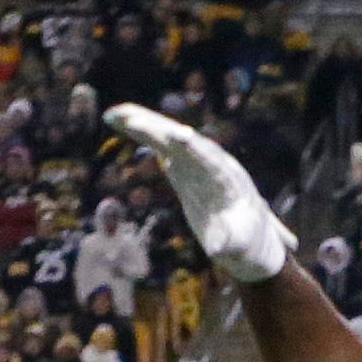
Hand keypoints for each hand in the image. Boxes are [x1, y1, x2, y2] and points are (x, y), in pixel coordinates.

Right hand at [106, 103, 291, 284]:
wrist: (248, 237)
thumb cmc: (247, 243)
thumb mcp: (242, 247)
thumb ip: (232, 242)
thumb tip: (219, 248)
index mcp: (228, 181)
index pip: (210, 160)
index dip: (194, 148)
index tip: (179, 135)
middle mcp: (212, 163)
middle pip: (184, 141)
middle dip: (160, 129)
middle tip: (131, 119)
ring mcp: (196, 161)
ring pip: (168, 136)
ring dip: (143, 123)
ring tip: (113, 114)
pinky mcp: (182, 165)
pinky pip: (159, 143)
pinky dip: (141, 131)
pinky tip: (118, 120)